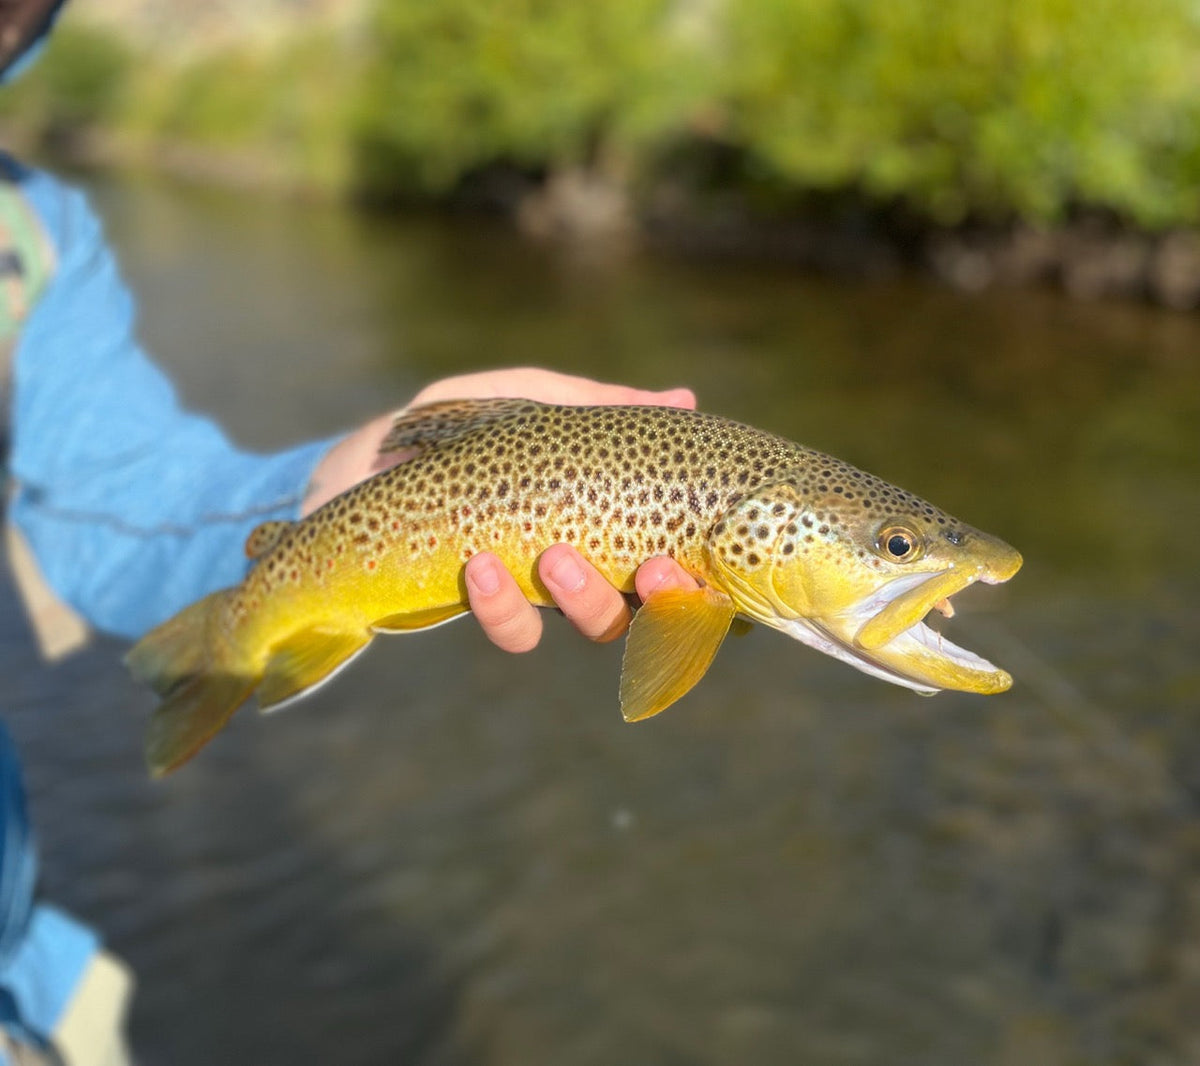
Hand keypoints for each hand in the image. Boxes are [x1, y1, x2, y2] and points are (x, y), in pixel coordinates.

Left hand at [302, 367, 699, 650]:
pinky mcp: (485, 611)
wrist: (365, 463)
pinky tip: (479, 566)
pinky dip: (505, 607)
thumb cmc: (456, 428)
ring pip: (593, 624)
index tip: (692, 556)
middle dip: (663, 600)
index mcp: (607, 513)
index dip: (697, 573)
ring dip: (588, 599)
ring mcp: (540, 591)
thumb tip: (684, 401)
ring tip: (554, 557)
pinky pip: (514, 629)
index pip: (673, 553)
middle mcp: (587, 559)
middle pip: (653, 602)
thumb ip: (597, 405)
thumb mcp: (525, 399)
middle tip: (653, 571)